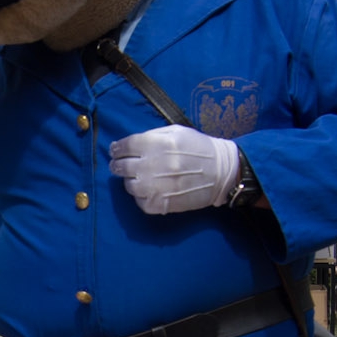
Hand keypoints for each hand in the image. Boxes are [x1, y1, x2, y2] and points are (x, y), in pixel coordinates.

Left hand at [109, 125, 239, 214]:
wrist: (221, 172)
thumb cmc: (198, 148)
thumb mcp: (176, 132)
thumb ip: (150, 136)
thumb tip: (125, 144)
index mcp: (155, 144)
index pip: (124, 146)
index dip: (117, 148)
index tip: (115, 151)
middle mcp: (151, 165)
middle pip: (121, 166)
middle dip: (118, 165)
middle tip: (119, 165)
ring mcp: (154, 187)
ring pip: (128, 185)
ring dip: (131, 181)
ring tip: (140, 177)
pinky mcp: (159, 204)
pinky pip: (139, 202)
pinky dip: (141, 196)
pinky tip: (150, 190)